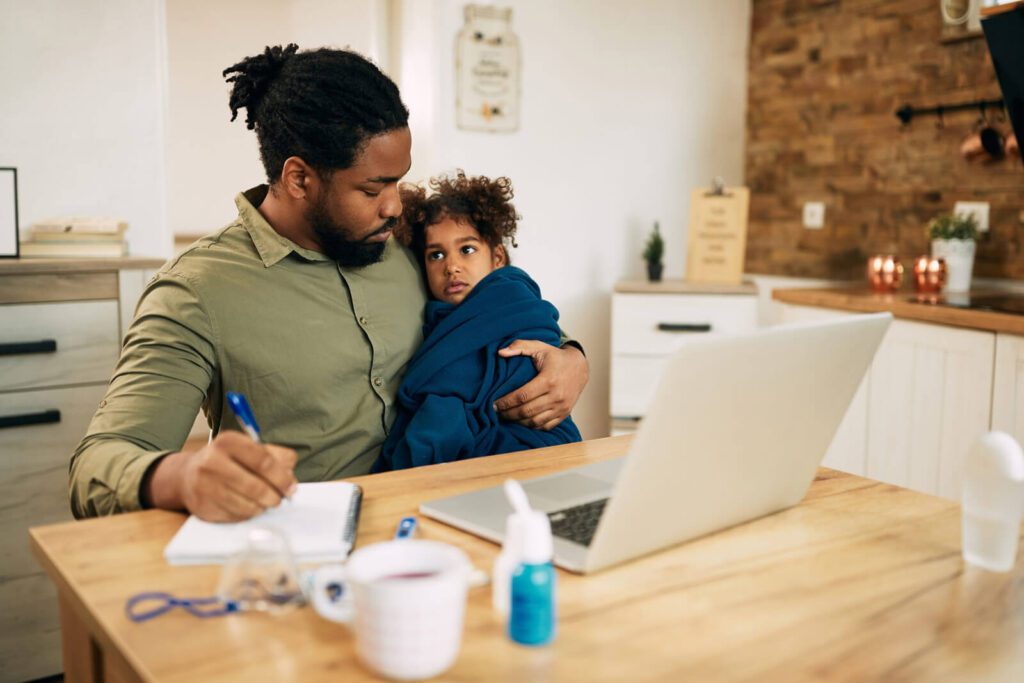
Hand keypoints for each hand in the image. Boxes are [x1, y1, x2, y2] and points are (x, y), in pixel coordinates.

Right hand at [146, 431, 297, 521]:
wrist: (187, 475)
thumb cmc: (227, 461)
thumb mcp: (249, 449)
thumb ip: (276, 456)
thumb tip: (290, 476)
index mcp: (228, 442)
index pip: (263, 461)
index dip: (282, 477)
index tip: (291, 486)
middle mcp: (212, 462)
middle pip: (256, 486)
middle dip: (275, 496)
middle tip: (281, 498)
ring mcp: (204, 486)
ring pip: (247, 505)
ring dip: (263, 506)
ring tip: (266, 502)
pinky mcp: (203, 507)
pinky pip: (235, 516)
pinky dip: (248, 514)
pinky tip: (249, 506)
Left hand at [494, 341, 588, 429]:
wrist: (580, 367)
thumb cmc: (556, 358)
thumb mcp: (539, 347)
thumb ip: (519, 346)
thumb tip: (500, 352)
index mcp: (548, 380)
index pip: (522, 396)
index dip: (506, 402)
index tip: (494, 404)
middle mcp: (556, 396)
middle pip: (526, 411)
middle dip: (508, 414)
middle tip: (497, 412)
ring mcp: (561, 407)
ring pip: (535, 421)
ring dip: (518, 422)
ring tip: (507, 417)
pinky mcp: (564, 414)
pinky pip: (545, 426)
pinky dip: (531, 426)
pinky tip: (522, 420)